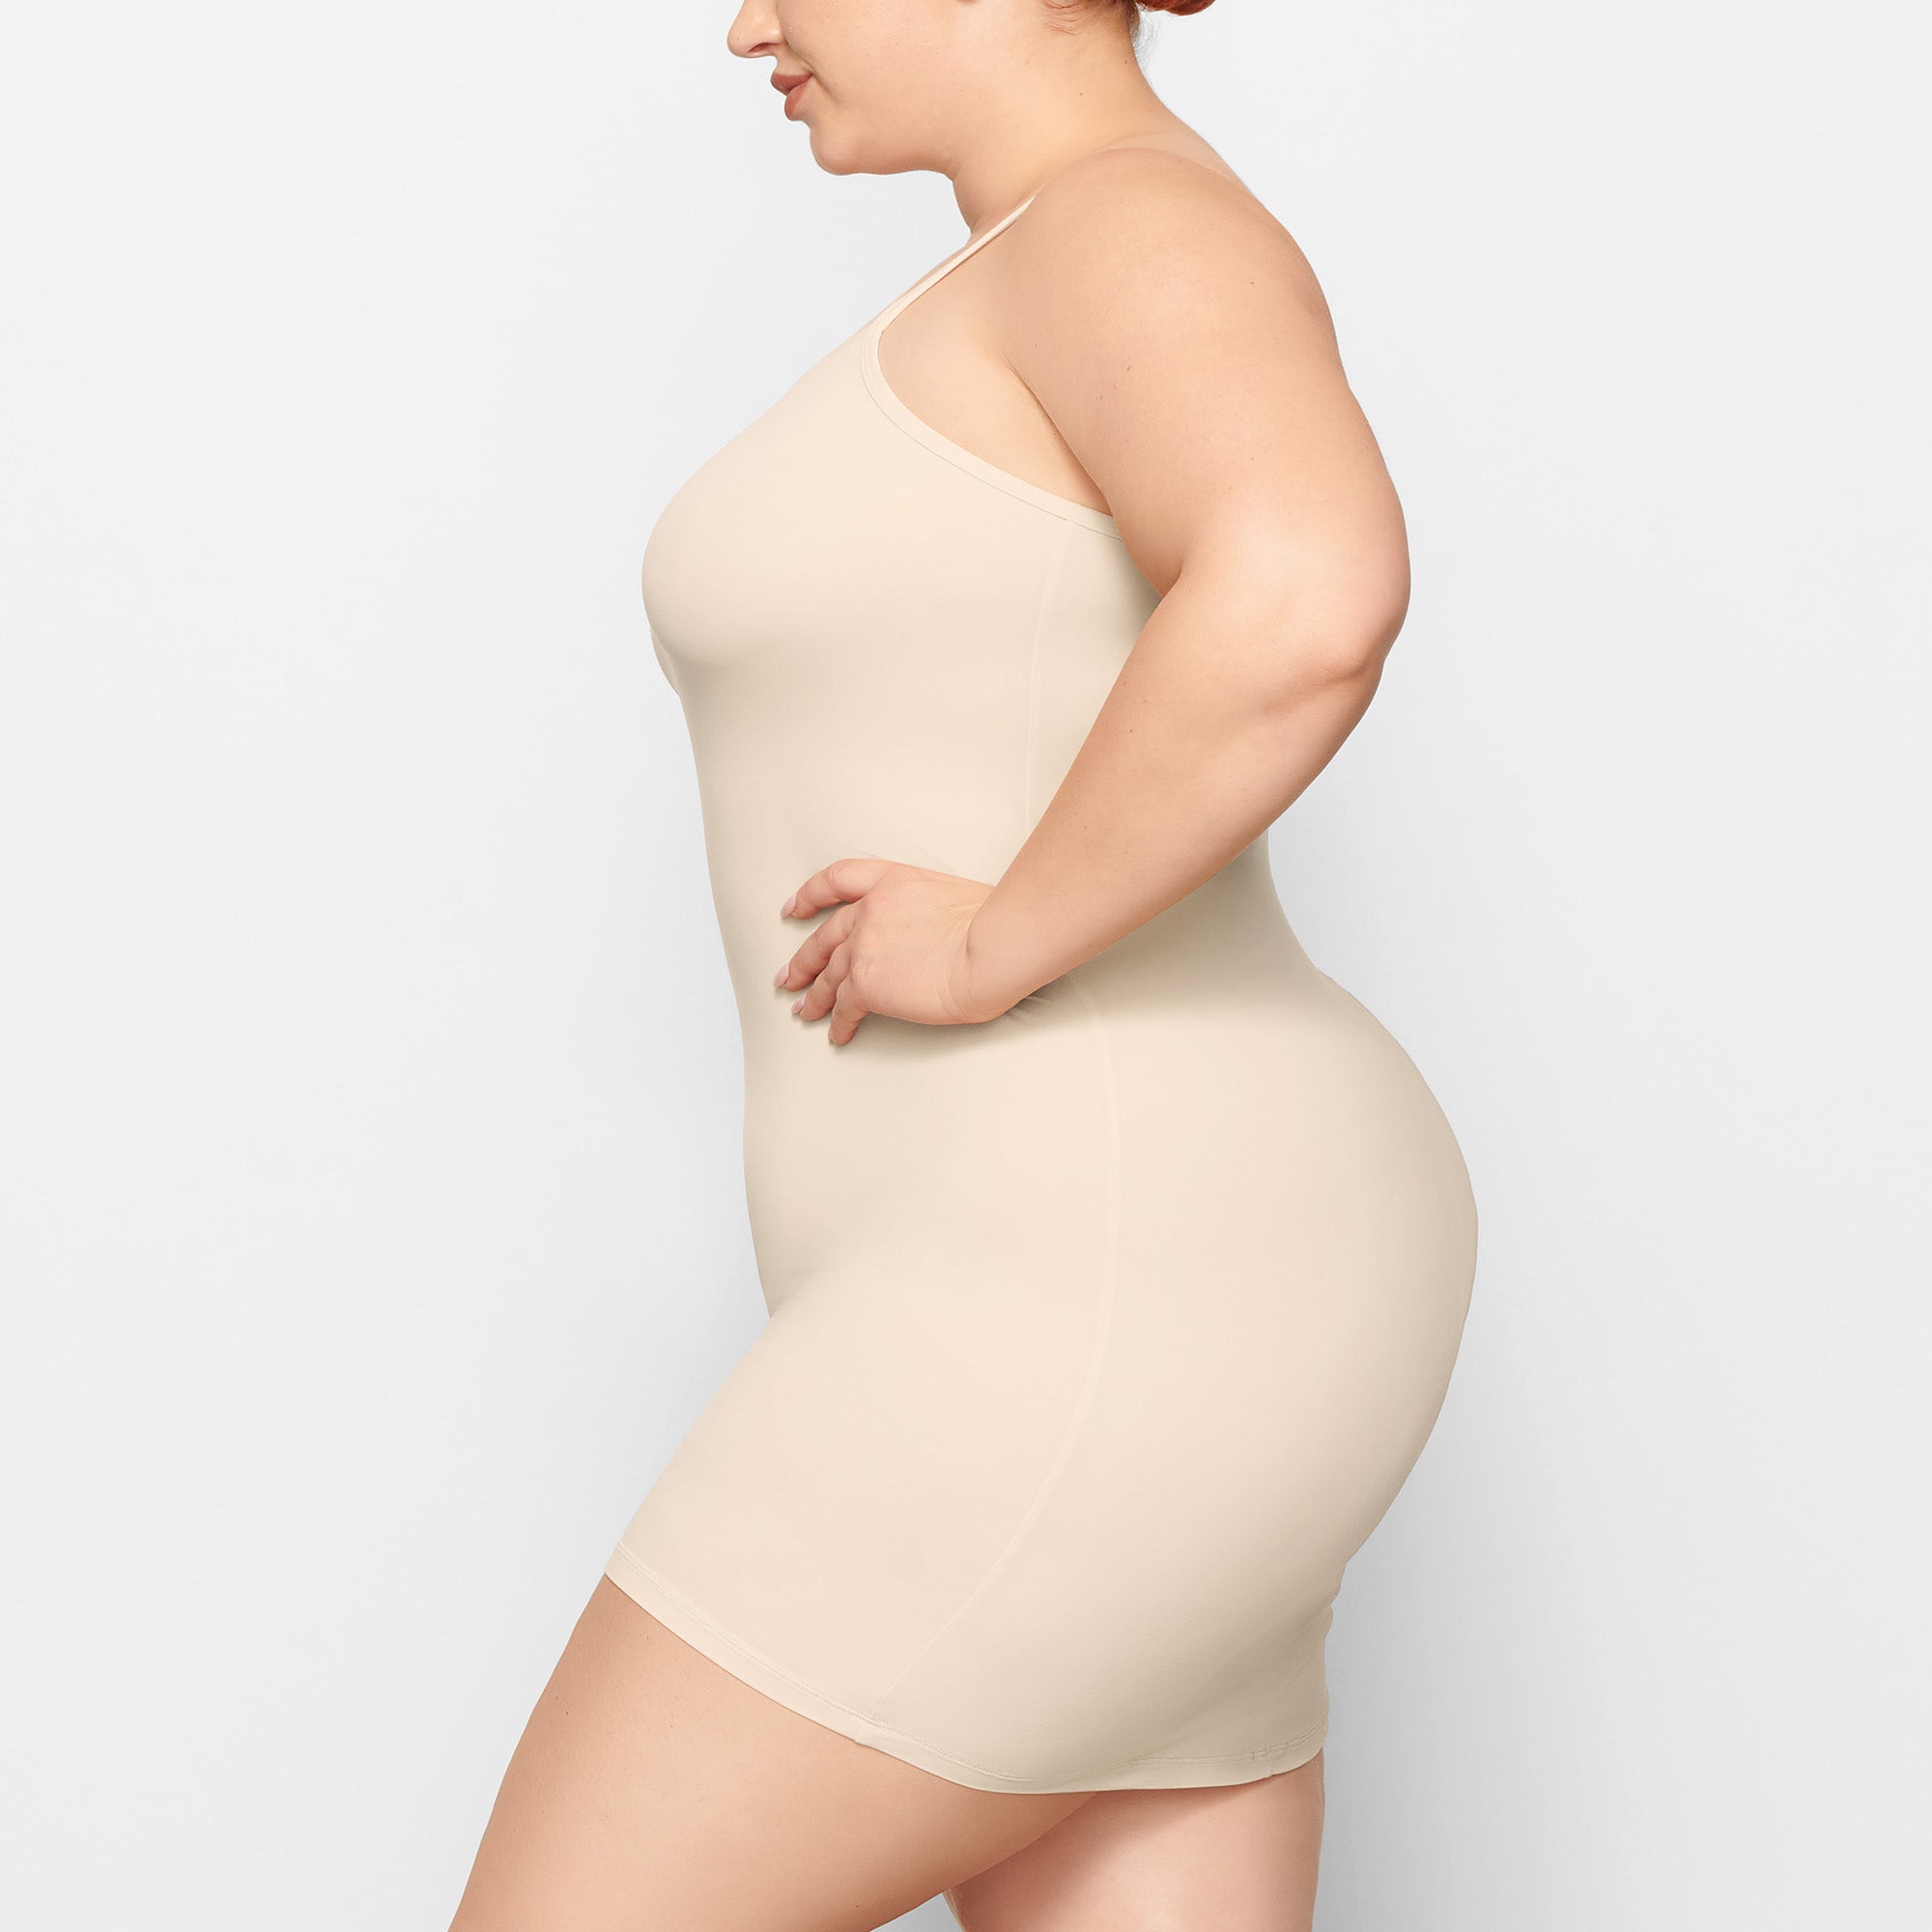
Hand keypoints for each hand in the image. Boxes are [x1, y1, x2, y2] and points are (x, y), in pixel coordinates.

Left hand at [774, 858, 1025, 1045]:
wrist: (992, 945)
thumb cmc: (994, 922)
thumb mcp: (952, 895)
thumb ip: (926, 909)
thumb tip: (932, 933)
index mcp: (892, 882)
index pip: (837, 880)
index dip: (810, 896)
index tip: (794, 908)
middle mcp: (870, 910)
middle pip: (824, 937)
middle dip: (804, 960)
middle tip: (790, 976)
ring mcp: (864, 947)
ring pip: (829, 976)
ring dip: (814, 997)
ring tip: (803, 1012)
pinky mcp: (868, 984)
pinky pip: (844, 1008)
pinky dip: (838, 1024)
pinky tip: (838, 1035)